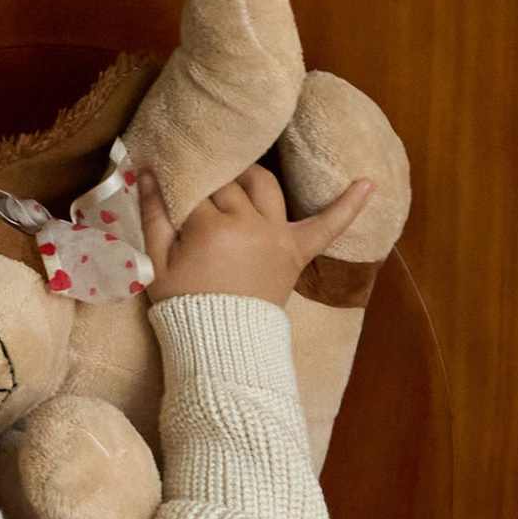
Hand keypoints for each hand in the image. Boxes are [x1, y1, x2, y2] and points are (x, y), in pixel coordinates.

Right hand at [142, 162, 374, 310]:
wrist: (221, 348)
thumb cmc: (183, 304)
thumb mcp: (157, 263)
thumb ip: (152, 214)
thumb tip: (148, 170)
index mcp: (210, 226)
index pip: (194, 187)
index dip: (180, 189)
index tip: (171, 193)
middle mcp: (248, 223)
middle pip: (227, 184)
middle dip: (209, 187)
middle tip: (195, 197)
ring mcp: (276, 235)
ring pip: (264, 185)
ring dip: (249, 177)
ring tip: (236, 177)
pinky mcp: (297, 252)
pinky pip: (329, 225)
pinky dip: (349, 205)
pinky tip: (369, 183)